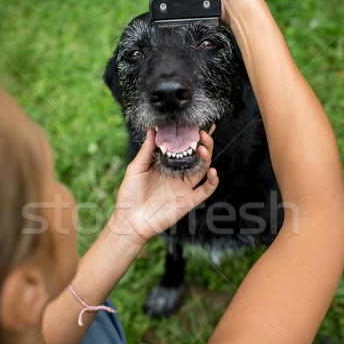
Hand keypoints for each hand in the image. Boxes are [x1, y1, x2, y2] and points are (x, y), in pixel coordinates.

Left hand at [109, 127, 217, 242]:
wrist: (130, 221)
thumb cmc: (130, 195)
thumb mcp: (136, 168)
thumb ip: (146, 150)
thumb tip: (152, 130)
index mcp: (166, 165)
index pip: (181, 147)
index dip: (188, 136)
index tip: (194, 123)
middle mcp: (177, 174)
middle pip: (196, 155)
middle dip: (202, 142)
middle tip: (203, 131)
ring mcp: (184, 187)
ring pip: (203, 169)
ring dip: (207, 156)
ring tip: (203, 144)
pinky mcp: (188, 201)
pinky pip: (205, 190)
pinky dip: (213, 181)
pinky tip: (213, 171)